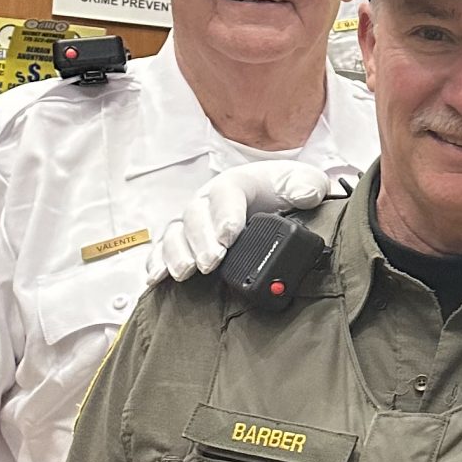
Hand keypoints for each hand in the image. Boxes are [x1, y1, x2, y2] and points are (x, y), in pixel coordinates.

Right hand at [148, 163, 350, 283]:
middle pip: (196, 216)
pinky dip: (156, 263)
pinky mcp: (184, 241)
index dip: (225, 214)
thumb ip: (306, 186)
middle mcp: (208, 200)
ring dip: (177, 253)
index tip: (230, 236)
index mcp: (237, 183)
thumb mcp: (303, 182)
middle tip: (211, 261)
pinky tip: (156, 278)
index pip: (226, 193)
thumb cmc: (283, 191)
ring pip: (175, 233)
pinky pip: (162, 250)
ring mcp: (193, 221)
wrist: (274, 200)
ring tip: (185, 273)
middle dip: (202, 241)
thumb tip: (305, 196)